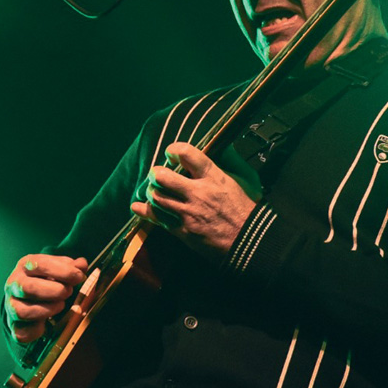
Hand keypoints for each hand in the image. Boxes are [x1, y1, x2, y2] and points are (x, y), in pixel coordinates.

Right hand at [4, 254, 87, 343]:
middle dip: (54, 291)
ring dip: (48, 310)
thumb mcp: (59, 269)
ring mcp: (11, 305)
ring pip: (23, 312)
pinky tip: (49, 323)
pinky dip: (39, 329)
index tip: (78, 276)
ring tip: (61, 305)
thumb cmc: (47, 281)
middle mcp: (14, 284)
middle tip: (68, 292)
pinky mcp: (14, 326)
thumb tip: (81, 265)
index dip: (62, 271)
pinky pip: (23, 332)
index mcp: (25, 266)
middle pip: (28, 288)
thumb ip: (72, 267)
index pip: (39, 264)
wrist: (29, 301)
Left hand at [131, 142, 260, 256]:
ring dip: (151, 192)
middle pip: (162, 176)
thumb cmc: (247, 209)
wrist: (249, 241)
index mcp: (213, 177)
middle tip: (158, 174)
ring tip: (155, 191)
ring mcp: (188, 213)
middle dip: (156, 173)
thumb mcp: (244, 179)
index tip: (172, 154)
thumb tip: (222, 145)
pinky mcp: (182, 230)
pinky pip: (156, 218)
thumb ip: (229, 162)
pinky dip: (143, 211)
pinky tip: (138, 207)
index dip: (174, 150)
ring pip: (155, 196)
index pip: (186, 153)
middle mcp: (198, 192)